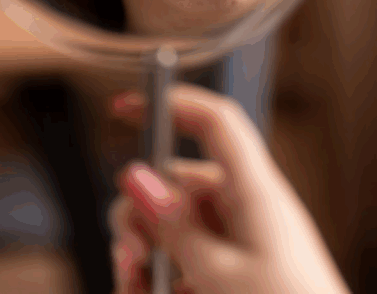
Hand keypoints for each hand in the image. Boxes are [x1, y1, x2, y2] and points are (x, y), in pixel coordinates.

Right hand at [107, 84, 349, 293]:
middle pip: (175, 184)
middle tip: (132, 260)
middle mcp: (245, 206)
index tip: (123, 105)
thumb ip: (174, 227)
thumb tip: (136, 176)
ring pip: (173, 227)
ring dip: (147, 257)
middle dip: (140, 218)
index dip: (171, 101)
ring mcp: (241, 237)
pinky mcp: (236, 266)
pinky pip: (187, 257)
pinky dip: (167, 277)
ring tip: (140, 289)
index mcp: (253, 191)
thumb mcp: (218, 272)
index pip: (214, 122)